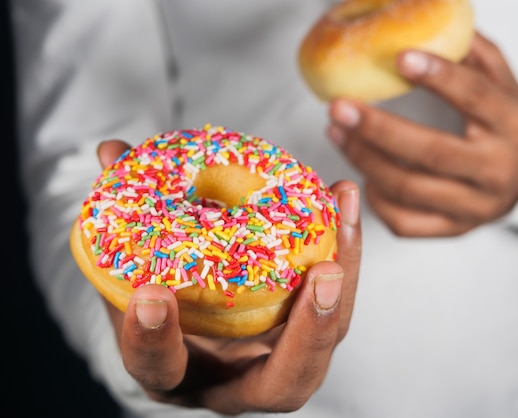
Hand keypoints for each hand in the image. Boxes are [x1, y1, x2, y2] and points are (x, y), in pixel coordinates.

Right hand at [96, 140, 361, 413]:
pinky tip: (341, 200)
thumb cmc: (153, 296)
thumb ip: (123, 218)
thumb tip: (112, 152)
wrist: (186, 323)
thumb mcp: (129, 267)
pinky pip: (335, 303)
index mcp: (175, 373)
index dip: (155, 340)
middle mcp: (234, 380)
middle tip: (323, 274)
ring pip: (325, 342)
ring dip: (345, 277)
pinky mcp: (304, 331)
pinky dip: (344, 252)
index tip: (153, 294)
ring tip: (342, 210)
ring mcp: (276, 360)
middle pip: (283, 386)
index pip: (163, 370)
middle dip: (308, 334)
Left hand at [327, 32, 517, 236]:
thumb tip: (427, 19)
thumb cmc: (504, 122)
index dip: (438, 76)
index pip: (475, 98)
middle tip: (339, 106)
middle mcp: (496, 170)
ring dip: (364, 160)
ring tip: (336, 131)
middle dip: (378, 129)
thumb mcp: (502, 82)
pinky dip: (376, 199)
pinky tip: (362, 173)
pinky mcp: (455, 230)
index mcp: (513, 125)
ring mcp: (475, 207)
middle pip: (431, 152)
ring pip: (410, 189)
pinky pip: (405, 223)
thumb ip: (472, 54)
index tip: (399, 57)